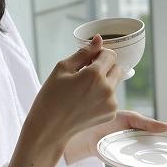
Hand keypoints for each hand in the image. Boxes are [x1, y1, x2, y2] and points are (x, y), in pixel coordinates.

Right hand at [9, 36, 123, 166]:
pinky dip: (103, 96)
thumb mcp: (62, 68)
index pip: (110, 54)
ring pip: (115, 83)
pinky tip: (86, 102)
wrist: (50, 128)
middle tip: (85, 75)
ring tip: (83, 91)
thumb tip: (99, 39)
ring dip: (104, 82)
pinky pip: (112, 97)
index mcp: (95, 74)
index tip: (88, 60)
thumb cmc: (51, 96)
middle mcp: (107, 88)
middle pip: (116, 68)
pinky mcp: (111, 113)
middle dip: (105, 68)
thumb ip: (84, 52)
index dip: (99, 54)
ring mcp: (111, 103)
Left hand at [64, 110, 166, 163]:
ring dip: (147, 162)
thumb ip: (147, 123)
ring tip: (151, 158)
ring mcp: (130, 159)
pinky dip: (127, 164)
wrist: (88, 131)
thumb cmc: (111, 121)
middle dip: (163, 157)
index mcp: (145, 137)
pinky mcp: (118, 163)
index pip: (161, 143)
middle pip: (155, 157)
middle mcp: (140, 150)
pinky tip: (127, 158)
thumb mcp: (131, 118)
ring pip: (142, 163)